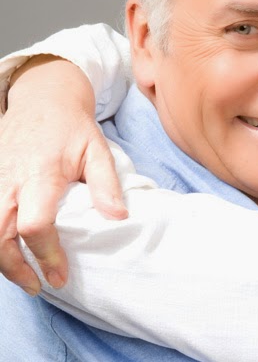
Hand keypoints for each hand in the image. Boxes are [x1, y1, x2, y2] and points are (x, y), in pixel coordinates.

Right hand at [0, 55, 126, 294]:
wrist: (43, 100)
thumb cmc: (72, 128)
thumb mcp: (98, 149)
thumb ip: (106, 184)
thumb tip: (117, 218)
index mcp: (40, 175)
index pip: (34, 225)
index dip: (46, 254)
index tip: (60, 274)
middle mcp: (9, 181)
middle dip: (15, 268)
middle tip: (38, 286)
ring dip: (1, 259)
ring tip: (25, 276)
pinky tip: (9, 252)